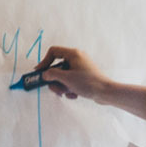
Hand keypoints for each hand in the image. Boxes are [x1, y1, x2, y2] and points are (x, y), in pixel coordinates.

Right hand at [29, 47, 145, 119]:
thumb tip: (45, 74)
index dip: (44, 61)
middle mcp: (77, 58)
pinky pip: (71, 81)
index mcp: (73, 54)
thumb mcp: (66, 78)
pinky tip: (75, 95)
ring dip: (62, 86)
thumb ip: (52, 75)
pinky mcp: (84, 76)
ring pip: (63, 76)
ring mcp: (81, 68)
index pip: (53, 52)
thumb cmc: (88, 83)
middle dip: (55, 80)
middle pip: (57, 67)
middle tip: (56, 90)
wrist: (106, 92)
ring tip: (67, 93)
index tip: (40, 72)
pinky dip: (70, 88)